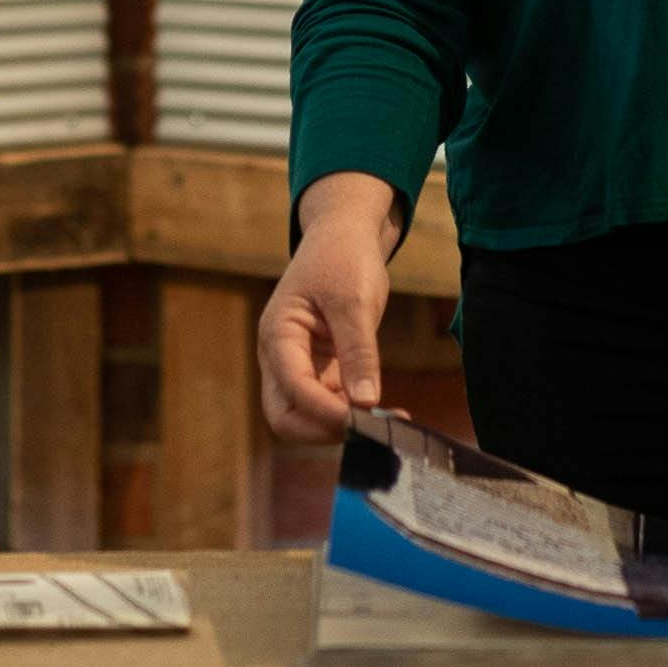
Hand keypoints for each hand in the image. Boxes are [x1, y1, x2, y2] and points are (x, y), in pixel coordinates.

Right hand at [259, 184, 398, 443]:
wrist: (344, 236)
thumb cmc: (343, 258)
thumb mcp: (355, 300)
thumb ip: (358, 351)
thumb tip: (366, 402)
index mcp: (278, 335)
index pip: (292, 388)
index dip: (326, 410)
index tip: (368, 418)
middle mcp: (280, 357)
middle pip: (285, 416)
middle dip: (324, 430)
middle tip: (372, 430)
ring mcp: (298, 366)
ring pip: (305, 417)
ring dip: (341, 427)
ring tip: (389, 422)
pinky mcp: (319, 370)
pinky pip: (328, 406)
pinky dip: (352, 415)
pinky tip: (386, 413)